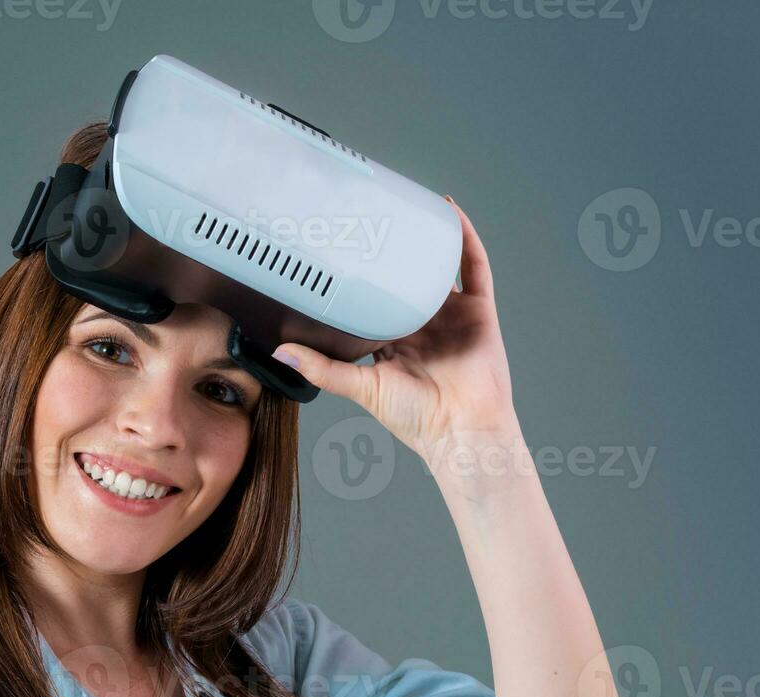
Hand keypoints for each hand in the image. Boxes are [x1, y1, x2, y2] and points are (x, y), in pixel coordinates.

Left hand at [273, 197, 519, 457]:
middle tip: (369, 218)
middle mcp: (423, 324)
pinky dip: (463, 239)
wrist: (461, 430)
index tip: (339, 250)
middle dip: (391, 250)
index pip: (374, 300)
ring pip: (438, 266)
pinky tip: (448, 214)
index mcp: (395, 340)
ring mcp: (452, 315)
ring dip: (426, 237)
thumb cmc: (416, 417)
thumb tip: (282, 353)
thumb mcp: (360, 386)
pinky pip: (473, 267)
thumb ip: (322, 368)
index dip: (360, 277)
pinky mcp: (478, 310)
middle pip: (405, 277)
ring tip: (409, 204)